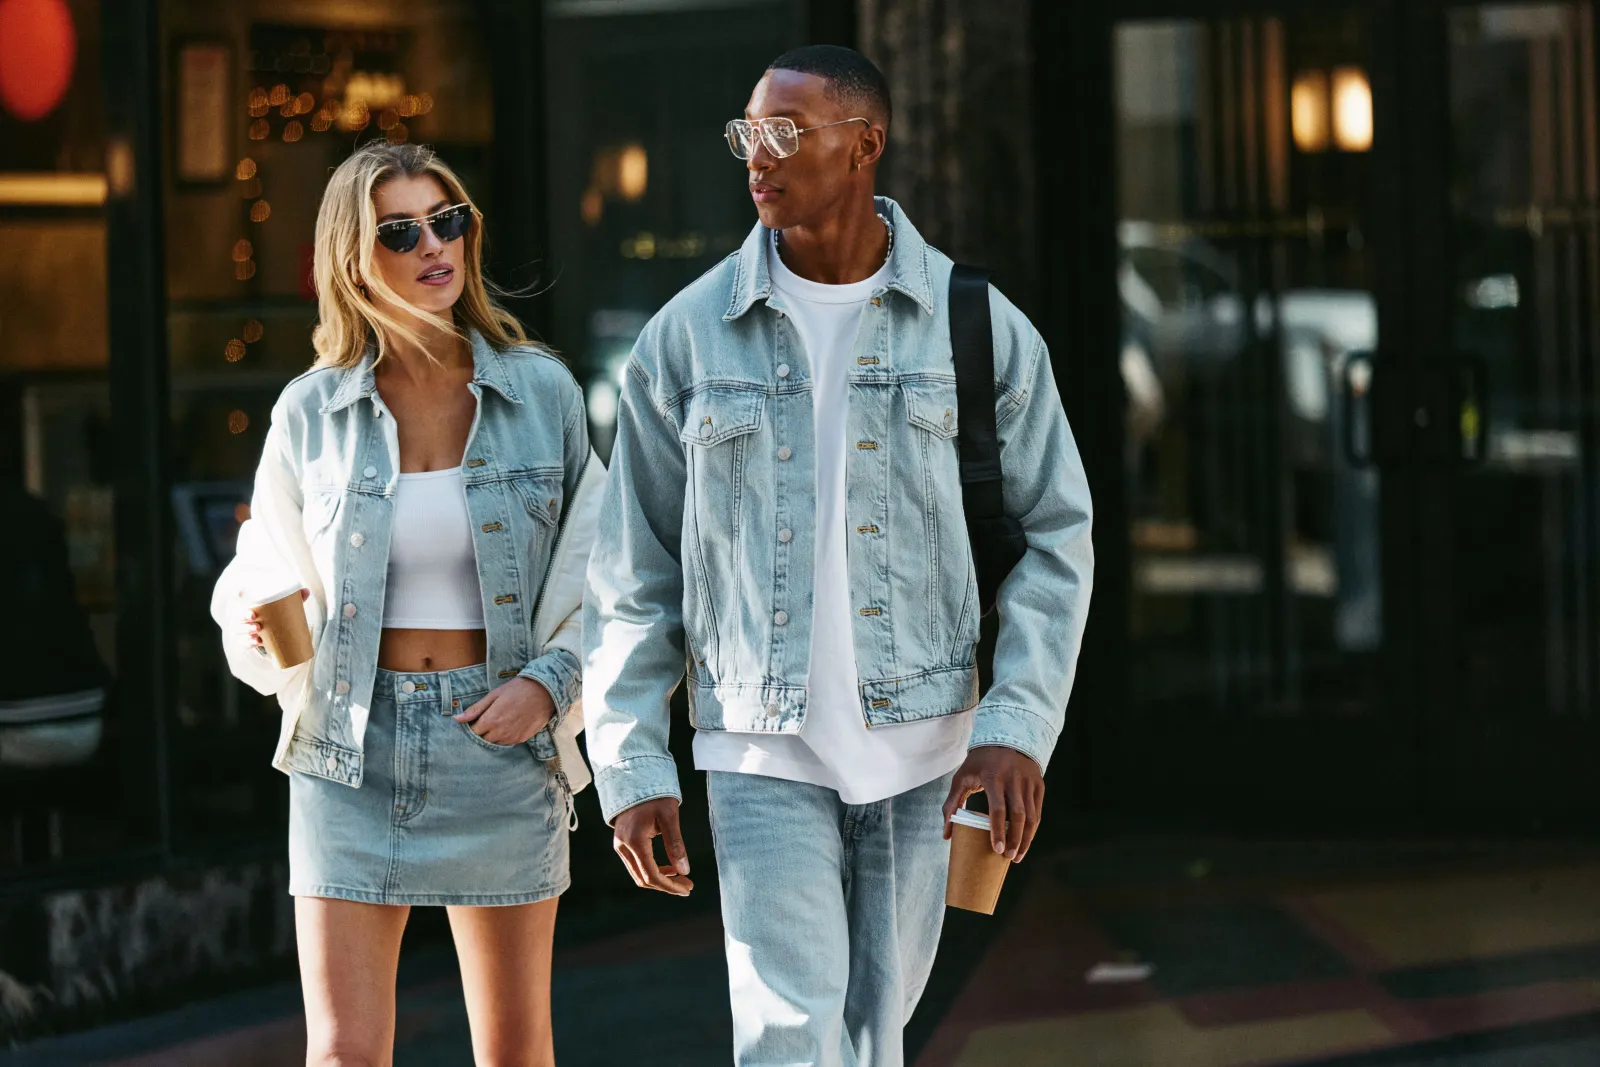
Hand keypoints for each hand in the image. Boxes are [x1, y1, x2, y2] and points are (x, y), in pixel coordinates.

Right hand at [235, 588, 308, 649]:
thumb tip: (306, 591)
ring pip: (239, 630)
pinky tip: (256, 642)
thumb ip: (294, 597)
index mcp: (248, 603)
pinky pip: (244, 642)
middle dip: (245, 620)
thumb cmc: (275, 612)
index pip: (240, 599)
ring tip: (257, 633)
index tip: (244, 599)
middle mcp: (242, 616)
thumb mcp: (284, 604)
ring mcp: (243, 629)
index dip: (239, 598)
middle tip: (256, 623)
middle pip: (238, 618)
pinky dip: (249, 643)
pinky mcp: (246, 640)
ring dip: (247, 632)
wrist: (272, 629)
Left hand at [454, 677, 553, 744]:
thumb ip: (475, 709)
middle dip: (482, 732)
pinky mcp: (521, 739)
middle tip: (487, 720)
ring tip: (499, 721)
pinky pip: (507, 742)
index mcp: (490, 720)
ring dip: (493, 735)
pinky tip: (509, 724)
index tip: (474, 720)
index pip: (473, 732)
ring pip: (495, 743)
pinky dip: (504, 736)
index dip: (472, 727)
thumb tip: (457, 719)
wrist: (544, 692)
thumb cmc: (517, 689)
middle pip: (482, 740)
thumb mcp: (494, 695)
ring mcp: (511, 737)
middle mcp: (500, 732)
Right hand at [612, 797, 693, 896]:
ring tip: (681, 877)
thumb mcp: (670, 817)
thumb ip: (676, 845)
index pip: (652, 875)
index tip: (688, 888)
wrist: (635, 778)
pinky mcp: (622, 843)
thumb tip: (684, 870)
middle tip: (688, 886)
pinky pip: (636, 864)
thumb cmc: (655, 795)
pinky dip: (652, 869)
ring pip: (639, 874)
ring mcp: (620, 845)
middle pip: (644, 879)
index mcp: (634, 841)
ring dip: (660, 879)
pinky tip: (669, 867)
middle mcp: (623, 846)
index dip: (670, 886)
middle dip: (667, 886)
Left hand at [942, 745, 1044, 862]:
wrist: (1005, 738)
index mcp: (992, 776)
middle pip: (1018, 816)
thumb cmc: (979, 763)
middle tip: (1009, 858)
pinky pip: (1037, 811)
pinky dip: (1032, 828)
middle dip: (1015, 840)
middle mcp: (1013, 779)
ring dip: (1026, 838)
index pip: (998, 809)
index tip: (996, 850)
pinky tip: (1025, 841)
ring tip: (1017, 855)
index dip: (998, 831)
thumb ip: (952, 805)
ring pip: (1031, 816)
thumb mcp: (961, 778)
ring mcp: (1028, 782)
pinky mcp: (1038, 784)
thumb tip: (946, 835)